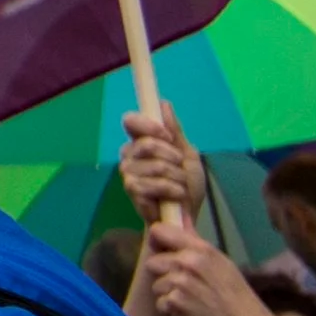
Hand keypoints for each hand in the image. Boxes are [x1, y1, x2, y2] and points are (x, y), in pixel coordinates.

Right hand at [116, 109, 205, 229]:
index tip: (168, 136)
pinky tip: (175, 196)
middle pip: (148, 143)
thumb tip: (164, 103)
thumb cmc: (186, 183)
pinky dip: (173, 190)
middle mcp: (129, 155)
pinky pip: (156, 183)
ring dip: (177, 177)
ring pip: (157, 165)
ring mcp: (128, 173)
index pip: (131, 121)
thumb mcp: (187, 153)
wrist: (186, 212)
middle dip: (173, 157)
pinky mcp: (132, 191)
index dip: (150, 125)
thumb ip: (175, 131)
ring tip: (180, 186)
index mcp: (140, 141)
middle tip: (180, 168)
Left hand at [139, 223, 280, 315]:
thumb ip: (195, 242)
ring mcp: (179, 284)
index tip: (161, 248)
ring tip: (187, 298)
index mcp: (200, 249)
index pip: (160, 231)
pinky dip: (170, 310)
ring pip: (156, 285)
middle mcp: (187, 263)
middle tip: (181, 283)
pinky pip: (160, 303)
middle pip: (153, 262)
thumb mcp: (220, 260)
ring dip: (167, 294)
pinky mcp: (175, 303)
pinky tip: (186, 311)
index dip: (157, 240)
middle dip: (163, 273)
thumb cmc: (234, 291)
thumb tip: (181, 217)